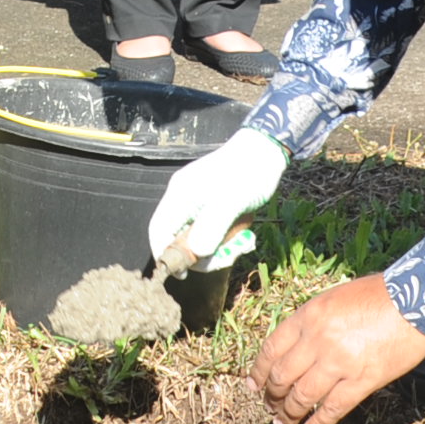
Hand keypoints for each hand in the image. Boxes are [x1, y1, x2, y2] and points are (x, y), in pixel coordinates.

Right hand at [146, 126, 287, 272]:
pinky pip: (210, 228)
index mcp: (180, 195)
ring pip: (197, 235)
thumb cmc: (248, 173)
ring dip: (218, 246)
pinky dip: (224, 236)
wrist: (266, 149)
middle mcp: (183, 197)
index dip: (166, 255)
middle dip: (202, 253)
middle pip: (179, 237)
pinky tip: (242, 233)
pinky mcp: (210, 202)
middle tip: (229, 256)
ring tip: (242, 242)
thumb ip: (211, 228)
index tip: (183, 274)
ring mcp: (196, 199)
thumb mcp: (231, 202)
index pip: (159, 231)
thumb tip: (196, 254)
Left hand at [253, 274, 424, 423]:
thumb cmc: (377, 295)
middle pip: (283, 376)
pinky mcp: (362, 381)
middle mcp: (317, 341)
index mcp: (307, 317)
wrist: (415, 298)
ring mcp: (338, 362)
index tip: (253, 385)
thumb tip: (296, 349)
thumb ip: (311, 323)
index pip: (271, 350)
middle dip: (272, 396)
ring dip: (289, 414)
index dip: (259, 372)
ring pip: (302, 396)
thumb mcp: (332, 300)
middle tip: (270, 407)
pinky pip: (332, 408)